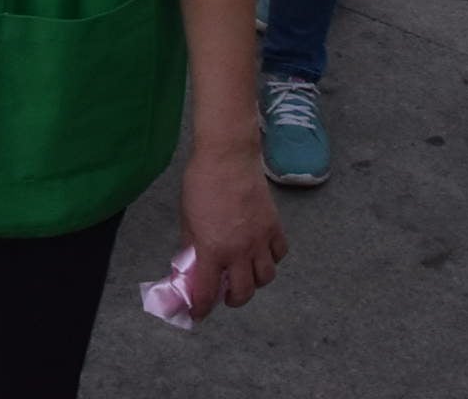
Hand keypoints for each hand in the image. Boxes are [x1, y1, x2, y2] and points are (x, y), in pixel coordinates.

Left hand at [175, 142, 287, 318]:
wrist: (228, 156)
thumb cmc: (202, 182)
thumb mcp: (187, 219)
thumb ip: (191, 247)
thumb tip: (190, 267)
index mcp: (213, 249)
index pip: (208, 292)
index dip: (201, 308)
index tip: (198, 312)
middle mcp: (240, 250)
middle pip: (243, 293)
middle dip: (232, 300)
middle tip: (224, 296)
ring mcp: (260, 239)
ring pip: (266, 277)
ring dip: (254, 282)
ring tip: (244, 276)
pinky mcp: (274, 225)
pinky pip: (279, 254)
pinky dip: (272, 259)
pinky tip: (261, 254)